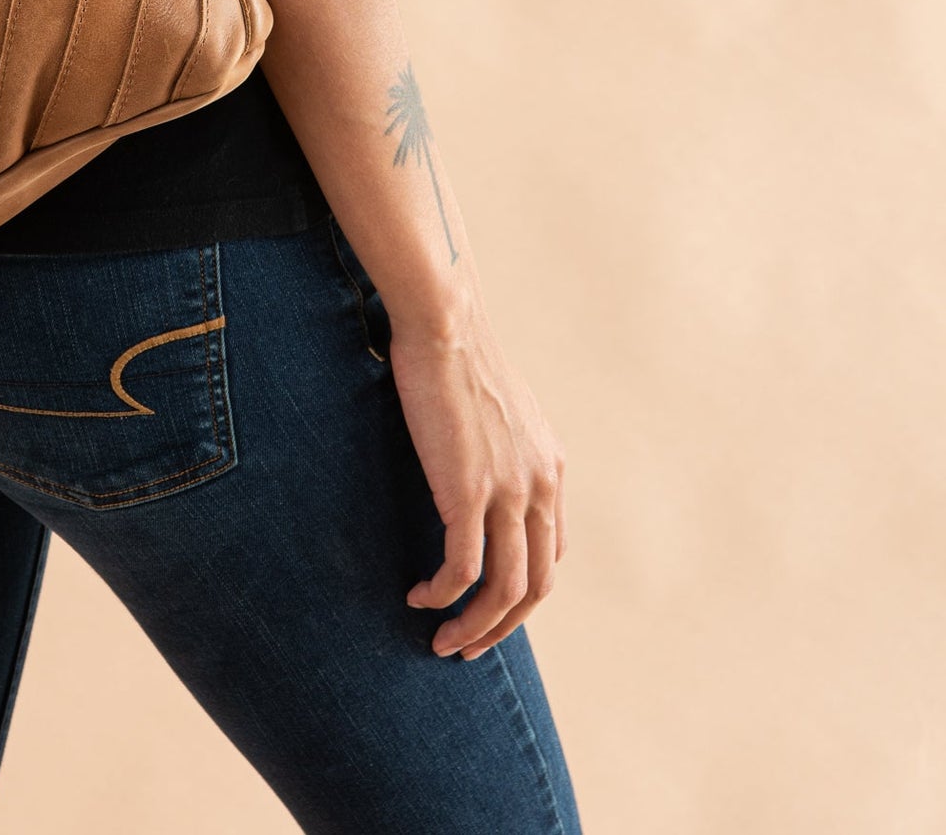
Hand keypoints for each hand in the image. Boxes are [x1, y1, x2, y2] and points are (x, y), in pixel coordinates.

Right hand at [387, 312, 566, 659]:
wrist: (444, 323)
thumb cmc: (456, 353)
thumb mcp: (498, 408)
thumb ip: (501, 443)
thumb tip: (475, 457)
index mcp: (550, 467)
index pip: (549, 553)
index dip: (520, 590)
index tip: (485, 605)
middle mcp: (540, 486)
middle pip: (536, 586)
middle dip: (503, 627)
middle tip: (467, 646)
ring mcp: (509, 491)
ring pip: (505, 589)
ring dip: (475, 626)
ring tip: (443, 642)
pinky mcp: (469, 491)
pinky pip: (462, 567)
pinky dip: (442, 594)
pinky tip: (419, 598)